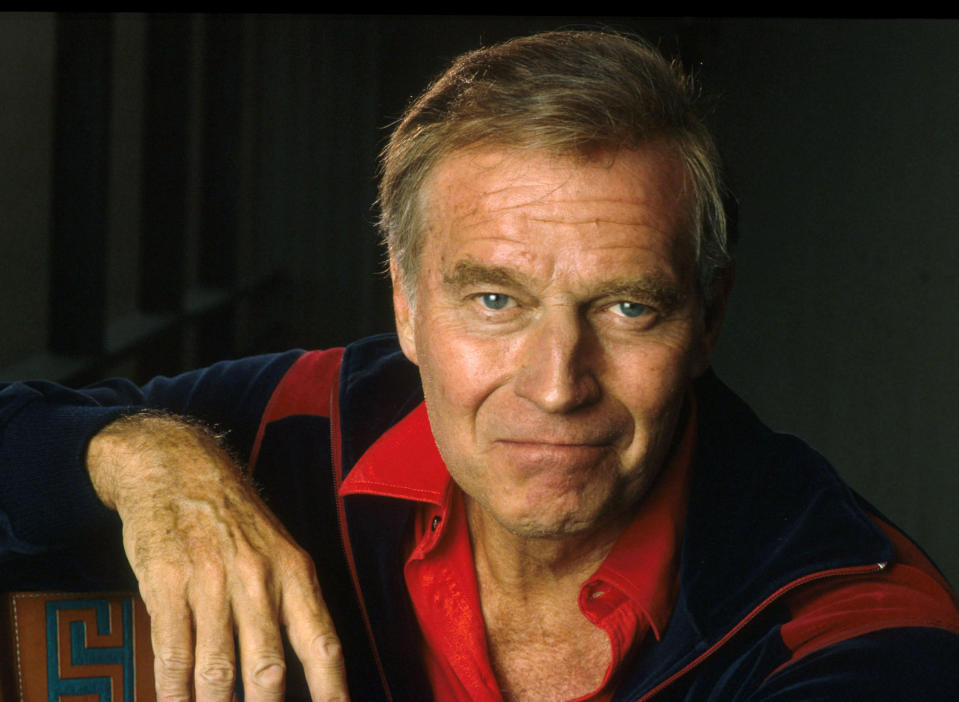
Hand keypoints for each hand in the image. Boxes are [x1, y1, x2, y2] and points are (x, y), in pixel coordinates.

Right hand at [88, 412, 348, 701]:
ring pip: (217, 669)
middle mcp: (257, 577)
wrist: (178, 469)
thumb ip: (291, 605)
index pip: (322, 642)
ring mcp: (210, 580)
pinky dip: (174, 691)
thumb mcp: (279, 550)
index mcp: (295, 571)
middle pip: (267, 667)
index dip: (331, 688)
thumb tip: (308, 668)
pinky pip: (173, 651)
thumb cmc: (234, 519)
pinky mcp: (167, 583)